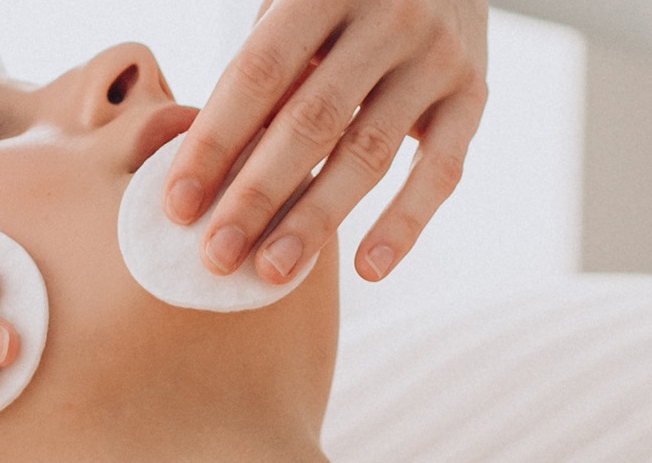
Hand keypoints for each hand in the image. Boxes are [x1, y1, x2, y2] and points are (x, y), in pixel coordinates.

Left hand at [165, 0, 488, 282]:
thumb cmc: (340, 1)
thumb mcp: (294, 6)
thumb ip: (259, 69)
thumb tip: (200, 165)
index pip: (257, 75)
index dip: (213, 143)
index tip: (176, 207)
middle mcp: (388, 18)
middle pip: (310, 121)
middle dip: (256, 195)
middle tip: (215, 256)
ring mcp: (437, 56)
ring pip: (369, 152)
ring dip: (316, 219)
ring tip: (272, 270)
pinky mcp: (475, 93)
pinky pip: (441, 170)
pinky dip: (405, 223)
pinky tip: (367, 270)